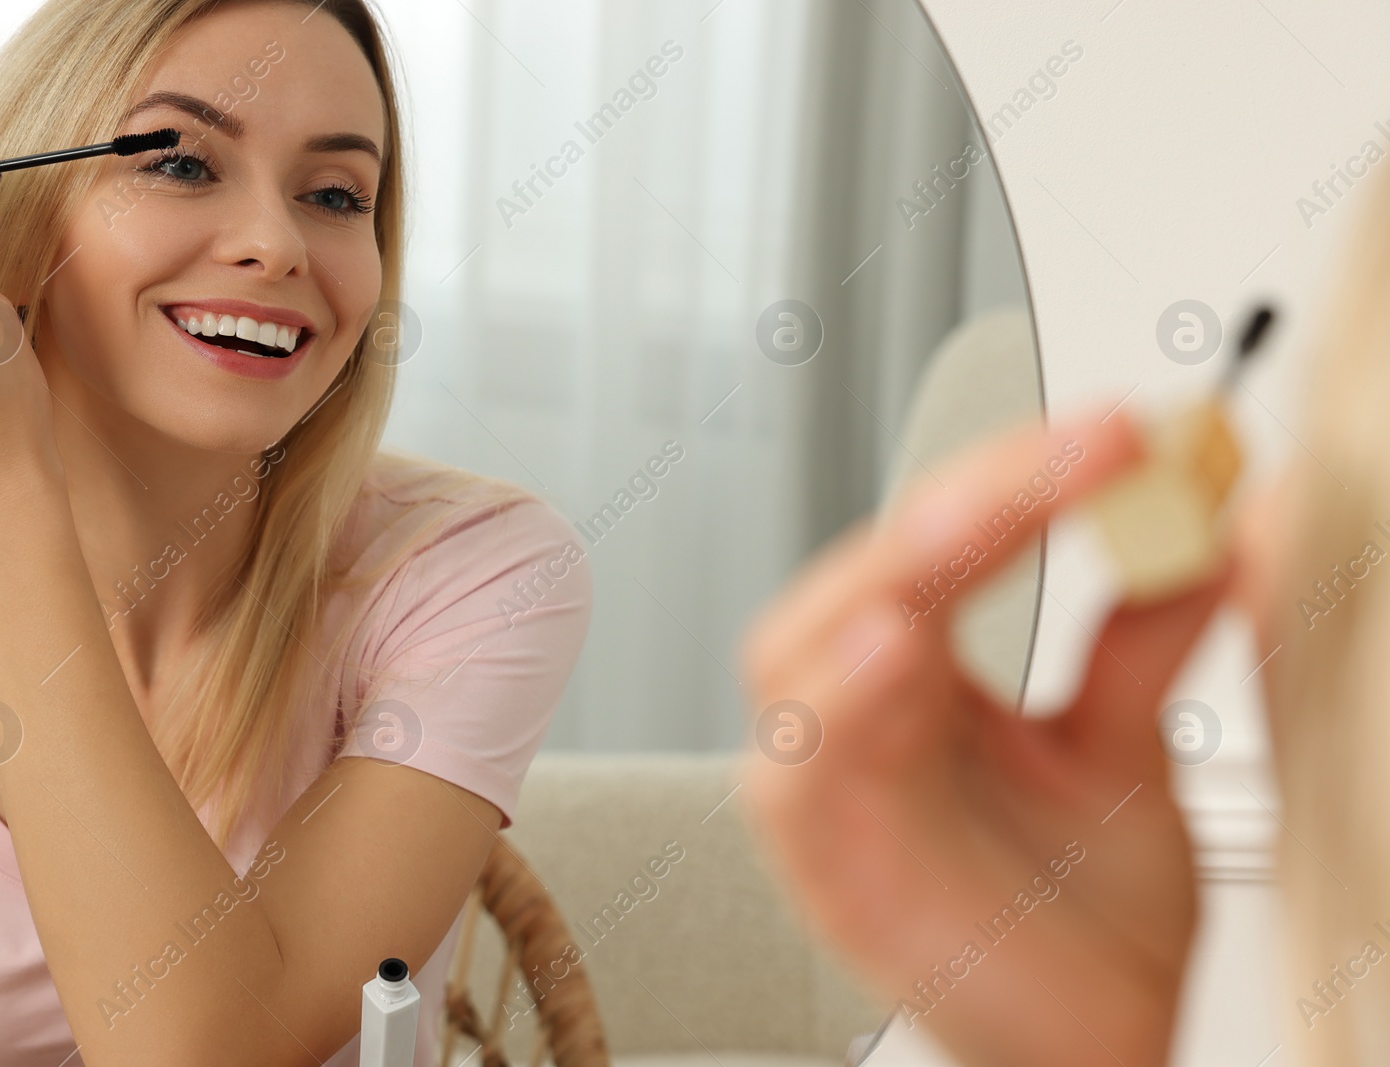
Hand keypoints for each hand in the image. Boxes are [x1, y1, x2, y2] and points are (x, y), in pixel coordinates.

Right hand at [738, 408, 1233, 1066]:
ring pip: (797, 659)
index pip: (941, 541)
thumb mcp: (1128, 743)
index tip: (1123, 433)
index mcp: (921, 674)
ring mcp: (832, 789)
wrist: (1088, 1047)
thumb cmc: (1075, 913)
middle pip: (860, 579)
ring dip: (882, 583)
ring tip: (965, 527)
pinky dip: (833, 712)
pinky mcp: (824, 867)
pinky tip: (893, 651)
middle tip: (1061, 461)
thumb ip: (1154, 630)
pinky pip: (795, 781)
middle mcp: (862, 717)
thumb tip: (1233, 510)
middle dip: (954, 511)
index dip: (1020, 476)